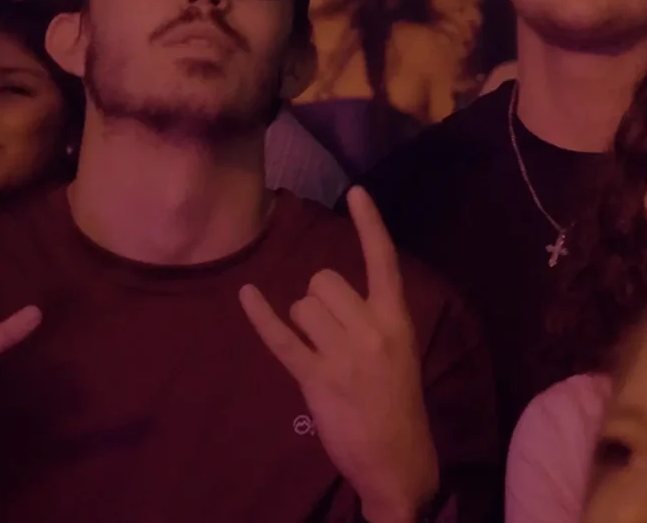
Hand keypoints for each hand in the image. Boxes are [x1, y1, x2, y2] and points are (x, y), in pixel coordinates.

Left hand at [241, 189, 439, 522]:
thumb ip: (372, 317)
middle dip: (317, 299)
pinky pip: (282, 337)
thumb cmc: (396, 400)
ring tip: (318, 352)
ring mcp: (343, 354)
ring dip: (302, 321)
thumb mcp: (399, 350)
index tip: (356, 190)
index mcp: (397, 319)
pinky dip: (261, 315)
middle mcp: (371, 329)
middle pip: (325, 281)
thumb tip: (326, 291)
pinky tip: (247, 295)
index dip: (370, 223)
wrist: (397, 455)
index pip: (383, 260)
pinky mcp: (316, 377)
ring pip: (303, 306)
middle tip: (328, 333)